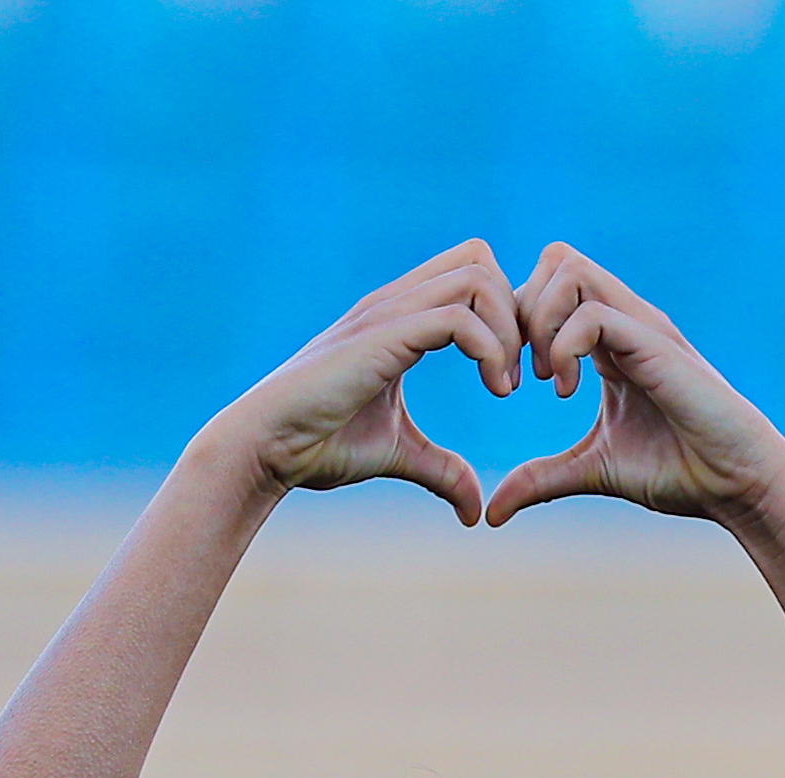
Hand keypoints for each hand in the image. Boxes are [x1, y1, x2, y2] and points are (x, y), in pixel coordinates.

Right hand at [211, 243, 522, 522]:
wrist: (265, 447)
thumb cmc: (316, 445)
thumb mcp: (398, 454)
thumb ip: (441, 471)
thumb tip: (475, 510)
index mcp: (400, 317)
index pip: (470, 273)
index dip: (503, 315)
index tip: (509, 376)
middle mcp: (396, 303)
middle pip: (481, 259)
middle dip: (514, 313)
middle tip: (518, 375)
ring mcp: (389, 314)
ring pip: (477, 278)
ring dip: (507, 330)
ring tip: (506, 386)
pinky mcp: (385, 337)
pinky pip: (460, 317)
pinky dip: (490, 349)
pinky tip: (493, 390)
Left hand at [486, 246, 784, 530]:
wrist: (735, 482)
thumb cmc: (678, 471)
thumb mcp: (592, 471)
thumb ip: (542, 479)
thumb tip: (491, 512)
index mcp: (607, 340)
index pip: (547, 286)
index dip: (516, 326)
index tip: (513, 383)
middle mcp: (623, 320)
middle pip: (554, 260)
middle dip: (520, 312)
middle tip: (520, 375)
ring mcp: (639, 324)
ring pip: (568, 269)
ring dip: (540, 322)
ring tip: (546, 379)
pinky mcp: (654, 342)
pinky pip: (591, 313)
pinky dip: (563, 347)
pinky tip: (566, 390)